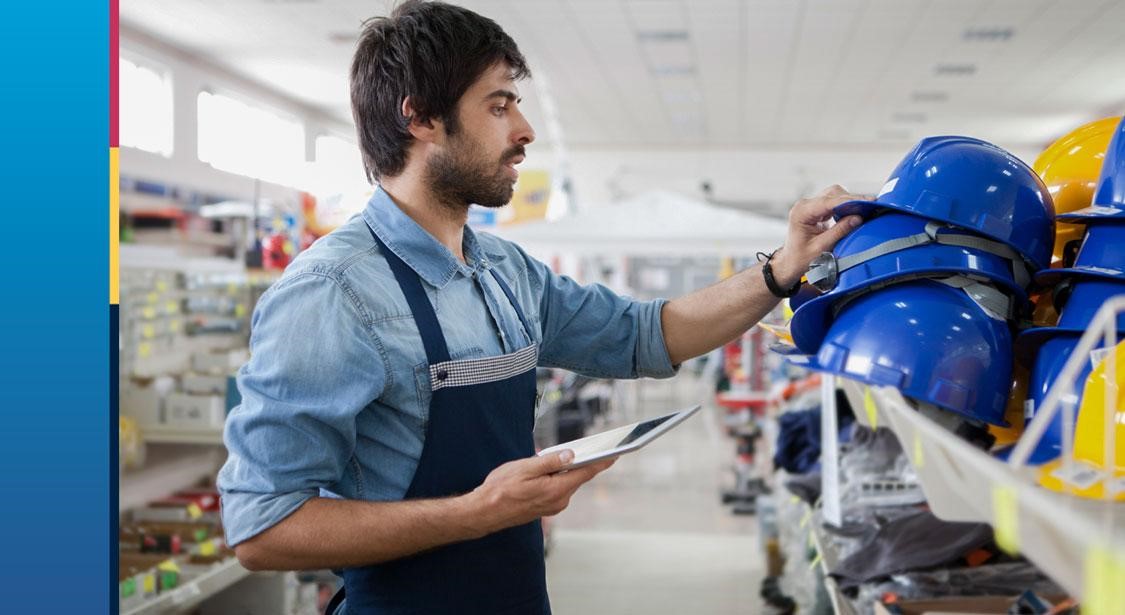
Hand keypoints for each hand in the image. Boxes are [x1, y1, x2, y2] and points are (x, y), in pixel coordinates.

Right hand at [469, 450, 615, 534]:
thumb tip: (571, 455)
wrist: (484, 512)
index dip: (602, 462)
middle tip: (582, 447)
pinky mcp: (546, 508)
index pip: (586, 472)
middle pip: (576, 477)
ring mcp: (553, 506)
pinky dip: (555, 478)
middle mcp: (559, 501)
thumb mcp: (525, 468)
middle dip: (578, 462)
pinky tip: (543, 471)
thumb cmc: (501, 489)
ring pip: (566, 483)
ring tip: (550, 458)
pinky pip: (557, 489)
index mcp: (557, 489)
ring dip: (562, 470)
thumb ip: (550, 461)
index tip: (615, 453)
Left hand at [771, 185, 867, 286]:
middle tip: (871, 206)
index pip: (830, 202)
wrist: (790, 263)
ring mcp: (809, 206)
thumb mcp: (822, 247)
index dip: (851, 200)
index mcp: (801, 212)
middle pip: (834, 194)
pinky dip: (845, 206)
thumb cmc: (800, 258)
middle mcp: (804, 205)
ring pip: (835, 196)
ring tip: (865, 209)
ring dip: (850, 202)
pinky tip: (855, 212)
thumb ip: (839, 231)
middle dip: (853, 200)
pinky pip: (833, 202)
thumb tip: (858, 218)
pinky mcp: (815, 210)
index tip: (868, 202)